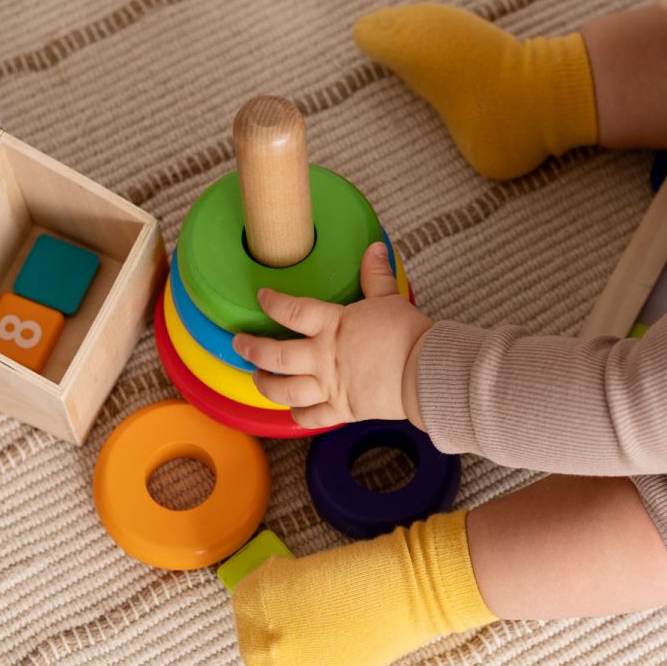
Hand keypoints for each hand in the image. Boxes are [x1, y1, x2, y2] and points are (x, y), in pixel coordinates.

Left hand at [231, 242, 433, 429]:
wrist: (427, 372)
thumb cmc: (409, 335)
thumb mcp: (390, 299)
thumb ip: (376, 276)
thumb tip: (375, 248)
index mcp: (333, 326)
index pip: (292, 310)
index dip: (272, 302)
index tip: (262, 297)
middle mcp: (324, 357)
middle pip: (275, 355)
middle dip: (252, 349)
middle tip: (239, 343)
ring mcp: (330, 386)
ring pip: (285, 390)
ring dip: (265, 385)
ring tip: (256, 379)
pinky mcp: (342, 410)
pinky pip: (311, 418)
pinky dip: (298, 416)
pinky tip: (291, 410)